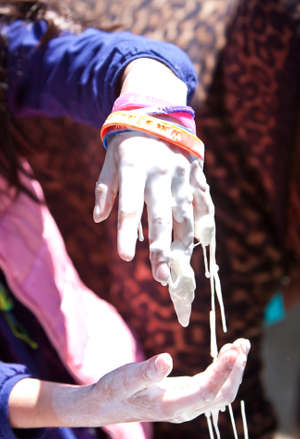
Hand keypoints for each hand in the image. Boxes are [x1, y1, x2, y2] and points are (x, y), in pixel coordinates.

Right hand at [9, 339, 248, 427]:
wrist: (106, 405)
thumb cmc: (114, 390)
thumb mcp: (126, 378)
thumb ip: (146, 372)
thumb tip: (166, 360)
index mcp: (172, 406)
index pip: (207, 392)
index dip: (223, 373)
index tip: (234, 351)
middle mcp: (184, 408)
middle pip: (221, 395)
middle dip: (235, 371)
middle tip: (243, 345)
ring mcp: (186, 402)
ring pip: (219, 391)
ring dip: (232, 369)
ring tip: (242, 344)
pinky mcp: (184, 394)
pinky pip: (210, 384)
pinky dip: (221, 368)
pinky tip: (226, 353)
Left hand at [93, 132, 212, 323]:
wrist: (158, 110)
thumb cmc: (128, 141)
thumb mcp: (109, 159)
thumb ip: (105, 189)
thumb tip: (100, 220)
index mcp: (134, 168)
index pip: (130, 207)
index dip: (127, 233)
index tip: (126, 258)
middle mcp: (160, 173)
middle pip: (162, 217)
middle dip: (161, 250)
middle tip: (160, 277)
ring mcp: (181, 174)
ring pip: (185, 214)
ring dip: (183, 243)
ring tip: (179, 267)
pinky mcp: (195, 174)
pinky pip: (202, 202)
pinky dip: (203, 222)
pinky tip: (201, 243)